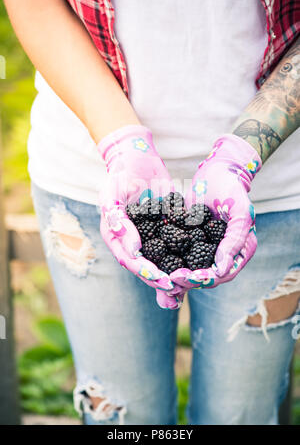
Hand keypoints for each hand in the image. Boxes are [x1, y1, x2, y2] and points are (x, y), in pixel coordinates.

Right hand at [98, 124, 181, 308]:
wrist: (136, 158)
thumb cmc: (119, 174)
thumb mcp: (111, 194)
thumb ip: (117, 220)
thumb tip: (133, 249)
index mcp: (116, 237)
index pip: (130, 260)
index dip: (145, 272)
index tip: (162, 280)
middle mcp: (133, 241)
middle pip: (148, 265)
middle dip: (163, 278)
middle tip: (180, 287)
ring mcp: (150, 235)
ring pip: (163, 259)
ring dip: (175, 271)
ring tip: (191, 282)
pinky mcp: (167, 227)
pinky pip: (177, 242)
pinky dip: (188, 252)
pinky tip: (203, 261)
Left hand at [170, 134, 260, 290]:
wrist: (217, 172)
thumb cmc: (232, 191)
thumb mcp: (240, 213)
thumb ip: (234, 241)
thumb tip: (220, 269)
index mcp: (238, 252)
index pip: (221, 274)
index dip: (204, 279)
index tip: (187, 277)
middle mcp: (222, 255)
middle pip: (204, 277)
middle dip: (186, 280)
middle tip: (170, 280)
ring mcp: (205, 248)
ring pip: (190, 270)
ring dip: (175, 276)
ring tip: (160, 278)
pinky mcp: (189, 241)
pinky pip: (179, 255)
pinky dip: (168, 261)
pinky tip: (153, 264)